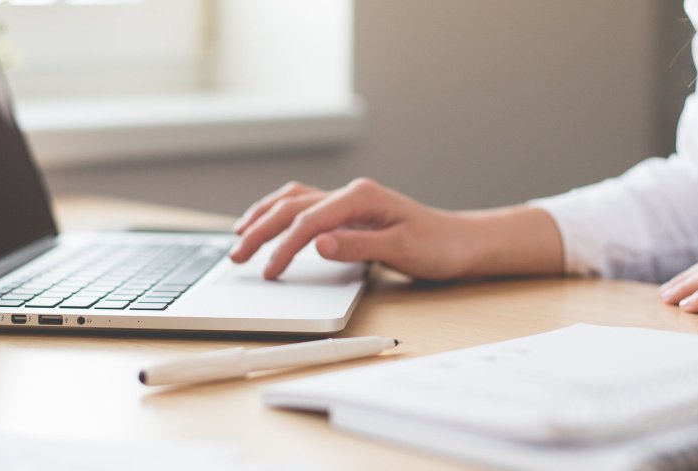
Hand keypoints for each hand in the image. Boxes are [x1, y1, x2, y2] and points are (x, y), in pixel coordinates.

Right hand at [228, 178, 473, 279]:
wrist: (461, 243)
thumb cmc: (437, 246)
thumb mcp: (401, 250)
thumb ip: (357, 246)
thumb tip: (318, 244)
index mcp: (361, 197)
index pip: (309, 221)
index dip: (284, 247)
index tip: (269, 272)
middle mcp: (351, 194)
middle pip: (292, 207)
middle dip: (260, 230)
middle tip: (236, 256)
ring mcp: (348, 201)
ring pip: (293, 201)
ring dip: (263, 216)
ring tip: (239, 235)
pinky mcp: (349, 213)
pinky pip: (304, 206)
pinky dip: (280, 214)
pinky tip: (268, 224)